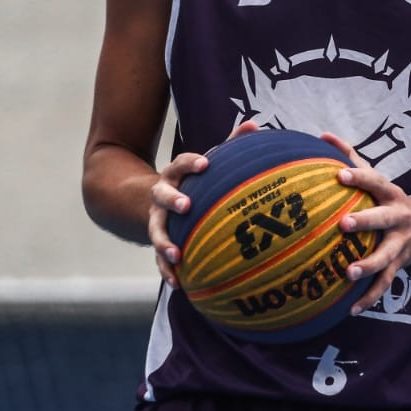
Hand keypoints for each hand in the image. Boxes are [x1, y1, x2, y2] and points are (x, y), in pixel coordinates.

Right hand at [148, 120, 261, 286]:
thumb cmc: (195, 181)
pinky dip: (167, 270)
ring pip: (156, 230)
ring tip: (176, 255)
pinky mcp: (159, 241)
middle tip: (186, 205)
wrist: (157, 201)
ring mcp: (158, 219)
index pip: (181, 163)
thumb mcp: (208, 163)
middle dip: (172, 199)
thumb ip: (230, 145)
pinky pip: (159, 258)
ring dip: (164, 242)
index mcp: (177, 174)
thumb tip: (255, 124)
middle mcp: (163, 194)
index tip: (205, 164)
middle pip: (162, 194)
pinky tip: (179, 285)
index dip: (191, 163)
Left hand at [319, 131, 410, 315]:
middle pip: (383, 219)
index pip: (375, 182)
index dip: (358, 178)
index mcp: (390, 194)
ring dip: (369, 265)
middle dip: (365, 221)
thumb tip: (322, 135)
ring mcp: (399, 244)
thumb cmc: (388, 199)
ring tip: (348, 273)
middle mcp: (397, 219)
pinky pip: (383, 285)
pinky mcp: (397, 266)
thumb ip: (350, 156)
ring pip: (386, 257)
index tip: (339, 175)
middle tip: (343, 224)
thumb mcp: (376, 178)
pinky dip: (368, 298)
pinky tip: (350, 310)